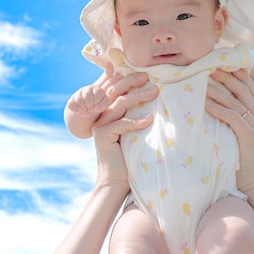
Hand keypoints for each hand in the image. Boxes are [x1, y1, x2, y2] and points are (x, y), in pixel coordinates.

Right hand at [67, 85, 109, 118]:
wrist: (87, 113)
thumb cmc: (96, 108)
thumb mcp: (103, 106)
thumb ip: (103, 104)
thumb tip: (96, 107)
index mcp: (97, 89)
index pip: (97, 94)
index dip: (97, 103)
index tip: (97, 106)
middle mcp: (88, 89)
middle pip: (87, 96)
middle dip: (90, 105)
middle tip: (91, 108)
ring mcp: (79, 93)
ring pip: (79, 100)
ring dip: (83, 108)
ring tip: (85, 109)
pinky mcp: (71, 99)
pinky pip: (72, 104)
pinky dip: (76, 110)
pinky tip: (79, 110)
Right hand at [91, 72, 157, 187]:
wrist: (116, 179)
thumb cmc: (127, 156)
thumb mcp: (130, 130)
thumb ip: (131, 113)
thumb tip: (149, 94)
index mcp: (103, 112)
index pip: (112, 89)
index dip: (125, 78)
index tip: (144, 74)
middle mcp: (98, 116)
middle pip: (114, 92)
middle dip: (131, 82)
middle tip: (148, 78)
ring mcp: (99, 125)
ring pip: (119, 104)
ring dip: (138, 97)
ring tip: (154, 92)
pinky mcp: (103, 136)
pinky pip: (122, 123)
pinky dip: (137, 121)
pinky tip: (150, 120)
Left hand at [205, 69, 253, 192]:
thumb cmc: (241, 164)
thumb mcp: (236, 138)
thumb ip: (230, 123)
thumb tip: (210, 109)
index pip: (250, 88)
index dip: (237, 74)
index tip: (221, 63)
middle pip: (244, 90)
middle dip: (226, 76)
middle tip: (208, 68)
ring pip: (237, 102)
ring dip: (218, 90)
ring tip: (203, 82)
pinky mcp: (250, 138)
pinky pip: (233, 118)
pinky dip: (219, 109)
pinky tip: (206, 104)